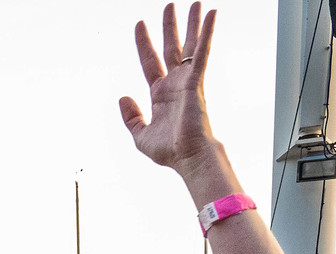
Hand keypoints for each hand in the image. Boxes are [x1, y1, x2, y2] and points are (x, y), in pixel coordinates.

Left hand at [120, 3, 219, 172]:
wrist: (187, 157)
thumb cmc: (169, 150)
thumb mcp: (140, 134)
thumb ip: (131, 116)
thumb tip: (123, 97)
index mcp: (160, 94)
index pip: (150, 62)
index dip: (144, 43)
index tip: (139, 24)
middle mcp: (174, 83)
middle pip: (171, 47)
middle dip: (170, 26)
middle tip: (169, 5)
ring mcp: (186, 80)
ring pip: (189, 45)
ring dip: (192, 23)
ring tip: (196, 3)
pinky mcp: (196, 81)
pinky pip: (202, 52)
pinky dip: (207, 33)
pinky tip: (212, 15)